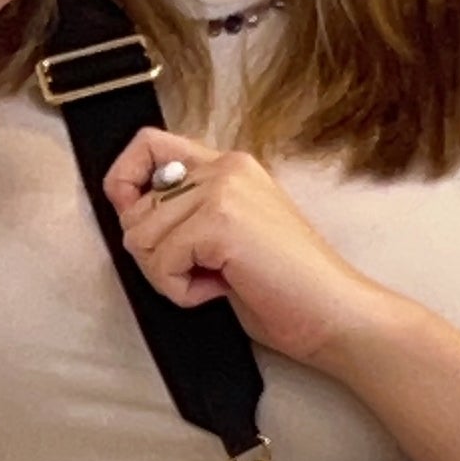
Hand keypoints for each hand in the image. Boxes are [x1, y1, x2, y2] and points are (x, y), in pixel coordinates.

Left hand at [103, 126, 394, 369]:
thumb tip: (130, 213)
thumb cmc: (288, 289)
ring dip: (169, 277)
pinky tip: (221, 289)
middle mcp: (225, 168)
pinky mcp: (219, 222)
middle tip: (201, 272)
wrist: (335, 314)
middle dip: (154, 254)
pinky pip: (160, 262)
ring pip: (140, 238)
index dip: (125, 183)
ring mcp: (222, 191)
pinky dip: (181, 291)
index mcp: (229, 167)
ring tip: (218, 281)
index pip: (148, 146)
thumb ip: (188, 213)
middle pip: (135, 207)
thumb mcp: (228, 236)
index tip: (138, 222)